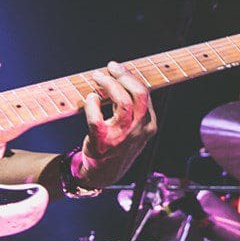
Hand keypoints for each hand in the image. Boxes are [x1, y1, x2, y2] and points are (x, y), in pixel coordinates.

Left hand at [76, 62, 156, 185]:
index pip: (145, 94)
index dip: (130, 77)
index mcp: (149, 126)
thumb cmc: (118, 145)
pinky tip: (90, 98)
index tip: (118, 69)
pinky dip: (92, 104)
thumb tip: (122, 78)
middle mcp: (139, 131)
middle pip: (139, 94)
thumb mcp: (134, 128)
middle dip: (124, 76)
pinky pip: (97, 118)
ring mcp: (121, 137)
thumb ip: (134, 108)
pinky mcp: (102, 142)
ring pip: (121, 102)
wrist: (104, 173)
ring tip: (98, 77)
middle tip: (111, 67)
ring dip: (108, 84)